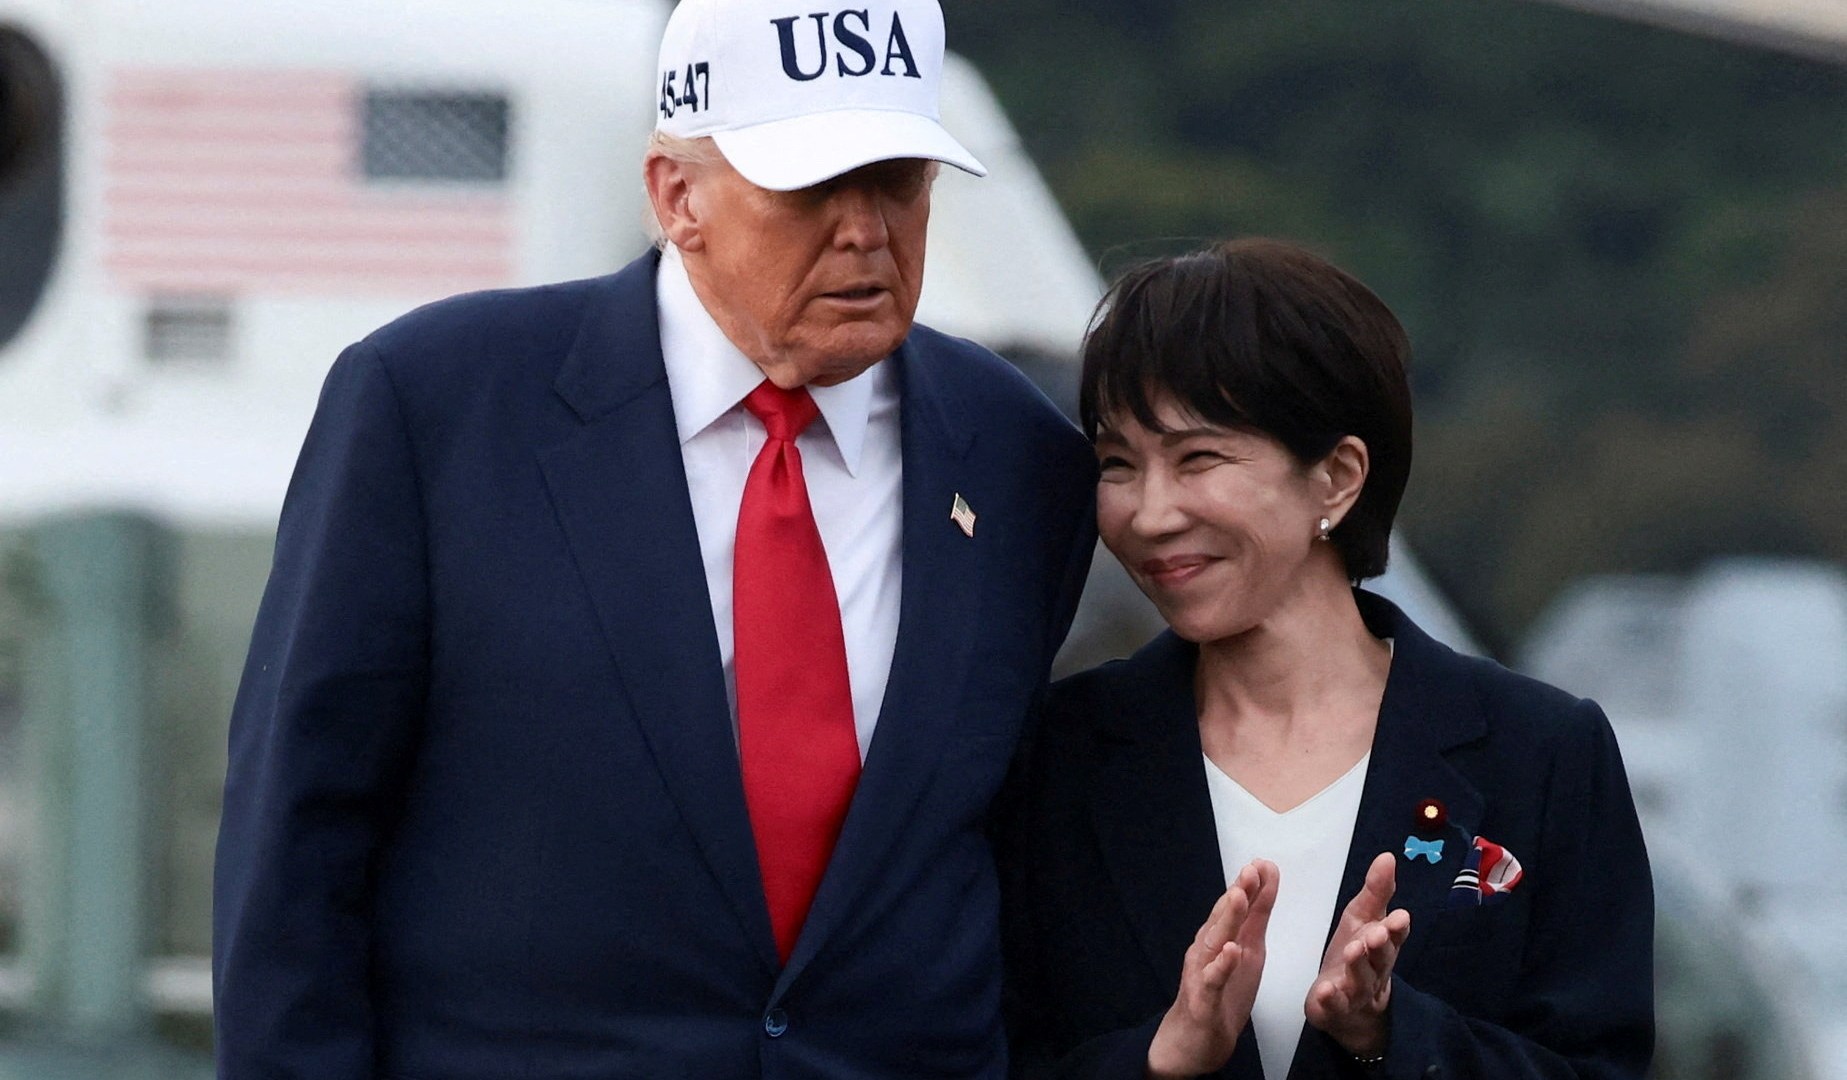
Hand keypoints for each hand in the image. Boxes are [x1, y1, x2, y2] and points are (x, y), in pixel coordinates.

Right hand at [1146, 860, 1277, 1078]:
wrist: (1193, 1040)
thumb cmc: (1220, 994)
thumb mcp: (1245, 952)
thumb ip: (1253, 919)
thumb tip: (1263, 884)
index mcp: (1220, 939)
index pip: (1236, 909)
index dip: (1250, 887)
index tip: (1264, 863)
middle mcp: (1207, 951)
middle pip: (1223, 919)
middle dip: (1237, 893)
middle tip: (1251, 869)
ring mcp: (1202, 974)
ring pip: (1214, 943)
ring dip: (1226, 919)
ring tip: (1239, 897)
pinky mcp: (1203, 1001)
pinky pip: (1211, 981)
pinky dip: (1220, 965)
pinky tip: (1230, 951)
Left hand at [1305, 852, 1409, 1058]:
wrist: (1350, 1009)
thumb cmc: (1356, 956)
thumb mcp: (1363, 920)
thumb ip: (1376, 892)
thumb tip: (1387, 857)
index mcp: (1381, 946)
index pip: (1393, 936)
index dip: (1397, 928)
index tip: (1400, 917)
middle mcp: (1373, 970)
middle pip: (1381, 959)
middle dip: (1381, 946)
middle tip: (1378, 934)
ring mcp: (1355, 992)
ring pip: (1360, 980)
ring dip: (1358, 966)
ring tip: (1353, 951)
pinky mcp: (1334, 1009)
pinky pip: (1334, 1006)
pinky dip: (1331, 999)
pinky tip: (1326, 990)